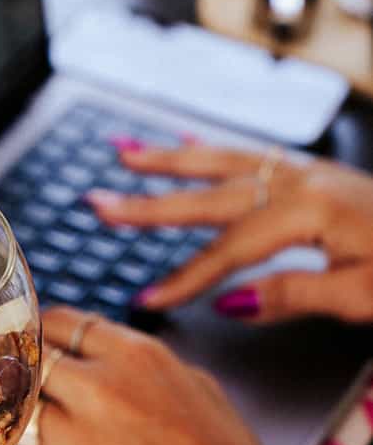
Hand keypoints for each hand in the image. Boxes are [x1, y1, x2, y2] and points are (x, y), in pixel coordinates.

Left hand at [0, 308, 284, 444]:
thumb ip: (142, 362)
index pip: (62, 322)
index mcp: (133, 355)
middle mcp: (99, 387)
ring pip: (10, 410)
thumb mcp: (194, 383)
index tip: (21, 336)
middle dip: (4, 363)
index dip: (35, 329)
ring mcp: (77, 438)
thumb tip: (104, 350)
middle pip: (27, 360)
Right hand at [89, 145, 372, 323]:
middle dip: (148, 202)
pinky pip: (249, 155)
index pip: (228, 251)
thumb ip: (293, 294)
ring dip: (169, 161)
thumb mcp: (363, 295)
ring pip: (223, 162)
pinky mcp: (310, 174)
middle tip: (98, 204)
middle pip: (208, 195)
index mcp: (309, 214)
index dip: (184, 279)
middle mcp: (300, 183)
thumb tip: (231, 300)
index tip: (148, 299)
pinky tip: (185, 144)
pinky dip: (212, 150)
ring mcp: (304, 172)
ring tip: (123, 155)